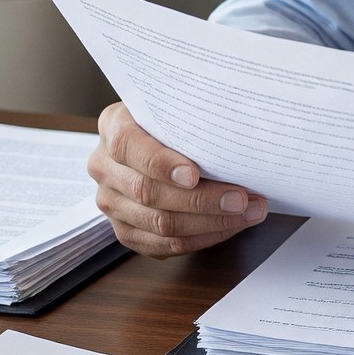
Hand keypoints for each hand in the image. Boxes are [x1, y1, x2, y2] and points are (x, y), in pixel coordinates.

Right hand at [86, 102, 266, 257]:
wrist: (158, 142)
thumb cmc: (174, 123)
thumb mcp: (177, 108)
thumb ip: (191, 119)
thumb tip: (236, 136)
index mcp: (113, 127)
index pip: (128, 146)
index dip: (161, 164)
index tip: (195, 174)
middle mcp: (104, 167)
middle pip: (148, 192)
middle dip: (202, 200)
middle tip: (242, 199)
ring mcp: (112, 202)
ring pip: (160, 224)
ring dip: (211, 223)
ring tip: (248, 213)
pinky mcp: (126, 231)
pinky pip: (165, 246)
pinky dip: (203, 239)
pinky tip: (230, 227)